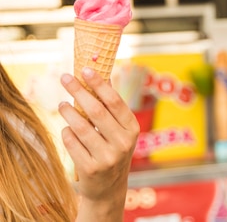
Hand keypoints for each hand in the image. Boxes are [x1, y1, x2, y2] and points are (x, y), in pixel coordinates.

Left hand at [59, 68, 138, 217]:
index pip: (114, 101)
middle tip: (65, 78)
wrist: (109, 187)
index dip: (99, 83)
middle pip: (96, 111)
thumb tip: (103, 78)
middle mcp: (123, 142)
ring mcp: (107, 157)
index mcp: (132, 129)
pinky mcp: (91, 168)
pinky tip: (66, 128)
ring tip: (62, 104)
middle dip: (79, 92)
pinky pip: (72, 143)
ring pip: (81, 127)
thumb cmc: (112, 150)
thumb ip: (112, 108)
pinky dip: (66, 132)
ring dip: (68, 111)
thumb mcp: (120, 131)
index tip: (85, 70)